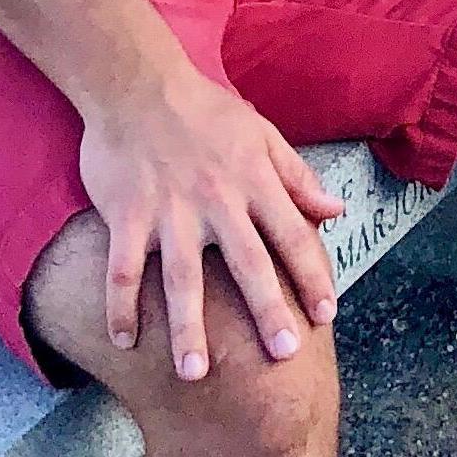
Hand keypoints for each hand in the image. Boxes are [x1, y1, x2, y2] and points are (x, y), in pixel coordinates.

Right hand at [78, 61, 346, 380]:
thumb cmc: (204, 111)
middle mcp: (217, 199)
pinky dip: (121, 306)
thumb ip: (297, 177)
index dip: (313, 274)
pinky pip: (124, 268)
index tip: (327, 315)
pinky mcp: (127, 214)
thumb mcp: (262, 134)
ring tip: (195, 374)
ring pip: (182, 277)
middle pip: (248, 262)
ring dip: (188, 327)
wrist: (137, 82)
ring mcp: (170, 209)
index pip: (293, 234)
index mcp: (254, 179)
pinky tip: (124, 343)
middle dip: (267, 310)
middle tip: (283, 355)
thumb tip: (335, 211)